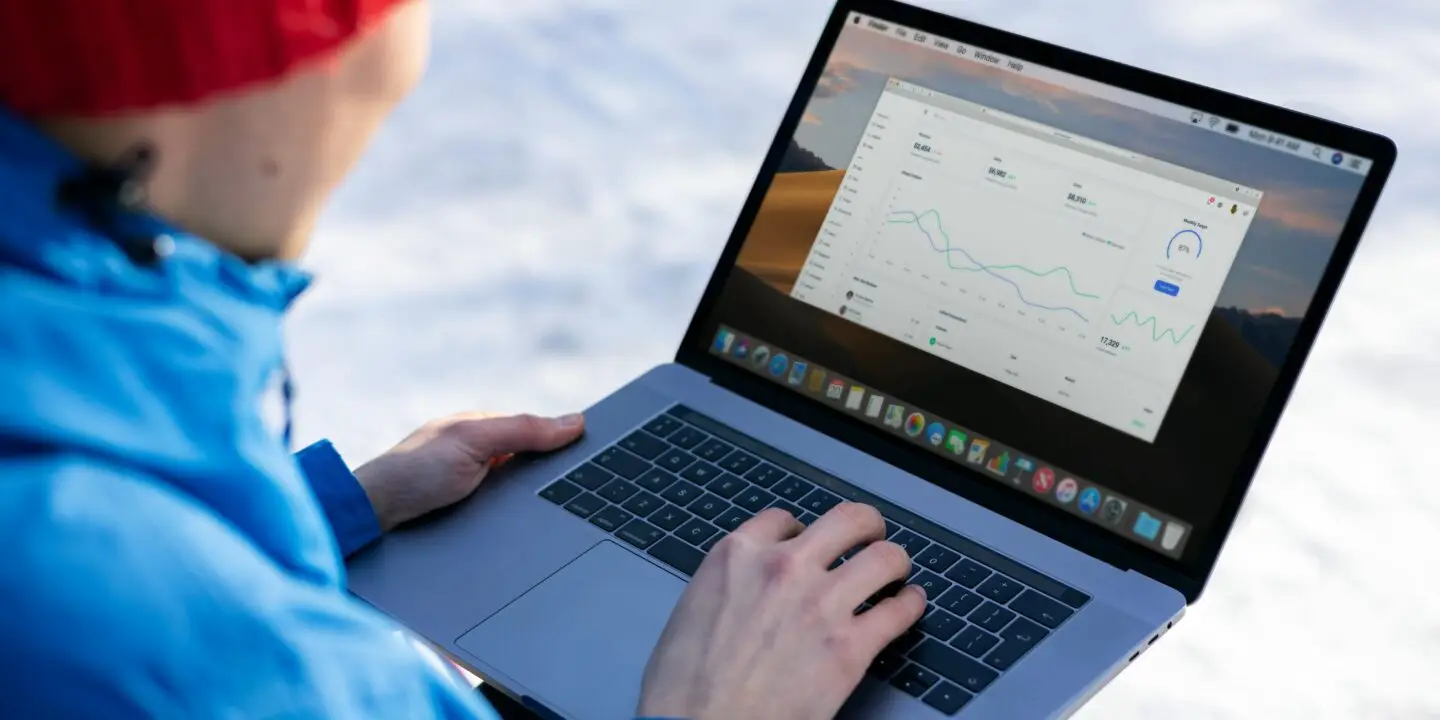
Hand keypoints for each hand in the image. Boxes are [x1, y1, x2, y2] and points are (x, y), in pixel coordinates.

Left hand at [354, 412, 584, 530]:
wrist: (373, 516)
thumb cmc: (415, 471)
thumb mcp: (474, 442)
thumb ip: (523, 431)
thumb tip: (574, 422)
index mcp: (480, 428)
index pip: (535, 432)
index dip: (563, 444)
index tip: (594, 456)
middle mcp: (477, 453)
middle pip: (530, 463)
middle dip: (551, 476)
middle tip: (578, 492)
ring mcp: (470, 483)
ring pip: (520, 492)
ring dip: (533, 501)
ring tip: (555, 514)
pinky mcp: (466, 512)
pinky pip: (505, 512)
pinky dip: (518, 517)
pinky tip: (527, 527)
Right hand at [638, 503, 925, 719]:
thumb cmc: (683, 690)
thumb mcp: (691, 612)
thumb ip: (729, 587)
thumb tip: (748, 592)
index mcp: (737, 556)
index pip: (784, 520)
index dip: (801, 531)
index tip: (808, 543)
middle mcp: (783, 568)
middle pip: (847, 520)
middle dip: (865, 527)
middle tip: (870, 537)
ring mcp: (821, 604)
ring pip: (884, 558)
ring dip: (894, 562)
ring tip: (895, 572)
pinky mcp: (850, 648)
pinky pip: (899, 610)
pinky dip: (910, 605)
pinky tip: (908, 606)